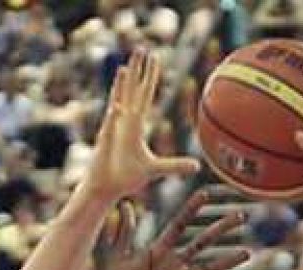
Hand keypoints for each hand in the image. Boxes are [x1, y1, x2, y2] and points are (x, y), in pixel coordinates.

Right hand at [83, 49, 198, 200]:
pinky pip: (111, 128)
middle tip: (141, 49)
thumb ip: (175, 166)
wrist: (105, 188)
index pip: (144, 96)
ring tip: (126, 68)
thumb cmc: (125, 178)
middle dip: (137, 71)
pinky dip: (114, 118)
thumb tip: (197, 167)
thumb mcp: (156, 170)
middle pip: (131, 91)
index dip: (149, 78)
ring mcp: (113, 131)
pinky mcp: (106, 144)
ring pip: (119, 103)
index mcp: (134, 126)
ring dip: (122, 87)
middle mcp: (123, 123)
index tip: (154, 59)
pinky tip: (118, 107)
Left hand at [90, 190, 248, 269]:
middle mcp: (173, 264)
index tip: (206, 193)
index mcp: (160, 249)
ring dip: (227, 262)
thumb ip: (123, 230)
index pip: (181, 225)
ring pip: (208, 269)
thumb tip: (124, 204)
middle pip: (203, 242)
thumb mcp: (116, 254)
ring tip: (246, 253)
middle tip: (241, 216)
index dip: (193, 209)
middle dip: (222, 229)